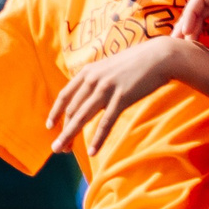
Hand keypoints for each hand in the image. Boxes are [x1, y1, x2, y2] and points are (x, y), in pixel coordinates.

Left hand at [46, 40, 181, 154]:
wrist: (159, 57)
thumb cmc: (135, 63)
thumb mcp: (108, 67)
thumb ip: (95, 79)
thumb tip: (85, 95)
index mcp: (88, 72)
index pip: (65, 95)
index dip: (55, 112)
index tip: (49, 126)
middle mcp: (93, 80)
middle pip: (72, 110)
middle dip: (63, 131)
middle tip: (57, 147)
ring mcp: (106, 89)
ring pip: (82, 118)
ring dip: (70, 136)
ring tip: (63, 150)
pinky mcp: (122, 98)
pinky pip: (105, 123)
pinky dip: (98, 139)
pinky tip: (92, 152)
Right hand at [177, 0, 208, 45]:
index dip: (190, 14)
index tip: (185, 33)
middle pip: (197, 5)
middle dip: (185, 23)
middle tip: (175, 43)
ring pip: (201, 12)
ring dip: (191, 27)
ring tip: (180, 45)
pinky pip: (208, 16)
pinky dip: (200, 27)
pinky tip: (194, 41)